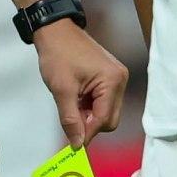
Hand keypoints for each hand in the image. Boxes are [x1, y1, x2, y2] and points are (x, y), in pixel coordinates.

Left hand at [33, 19, 128, 148]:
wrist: (56, 31)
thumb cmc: (58, 55)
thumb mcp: (62, 90)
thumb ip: (71, 120)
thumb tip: (77, 145)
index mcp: (112, 81)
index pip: (104, 119)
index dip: (87, 133)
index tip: (72, 145)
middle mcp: (120, 80)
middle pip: (109, 119)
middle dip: (89, 123)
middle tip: (69, 120)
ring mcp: (117, 78)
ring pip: (106, 112)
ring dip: (88, 115)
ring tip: (70, 103)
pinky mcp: (110, 78)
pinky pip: (103, 101)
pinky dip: (89, 105)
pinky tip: (76, 98)